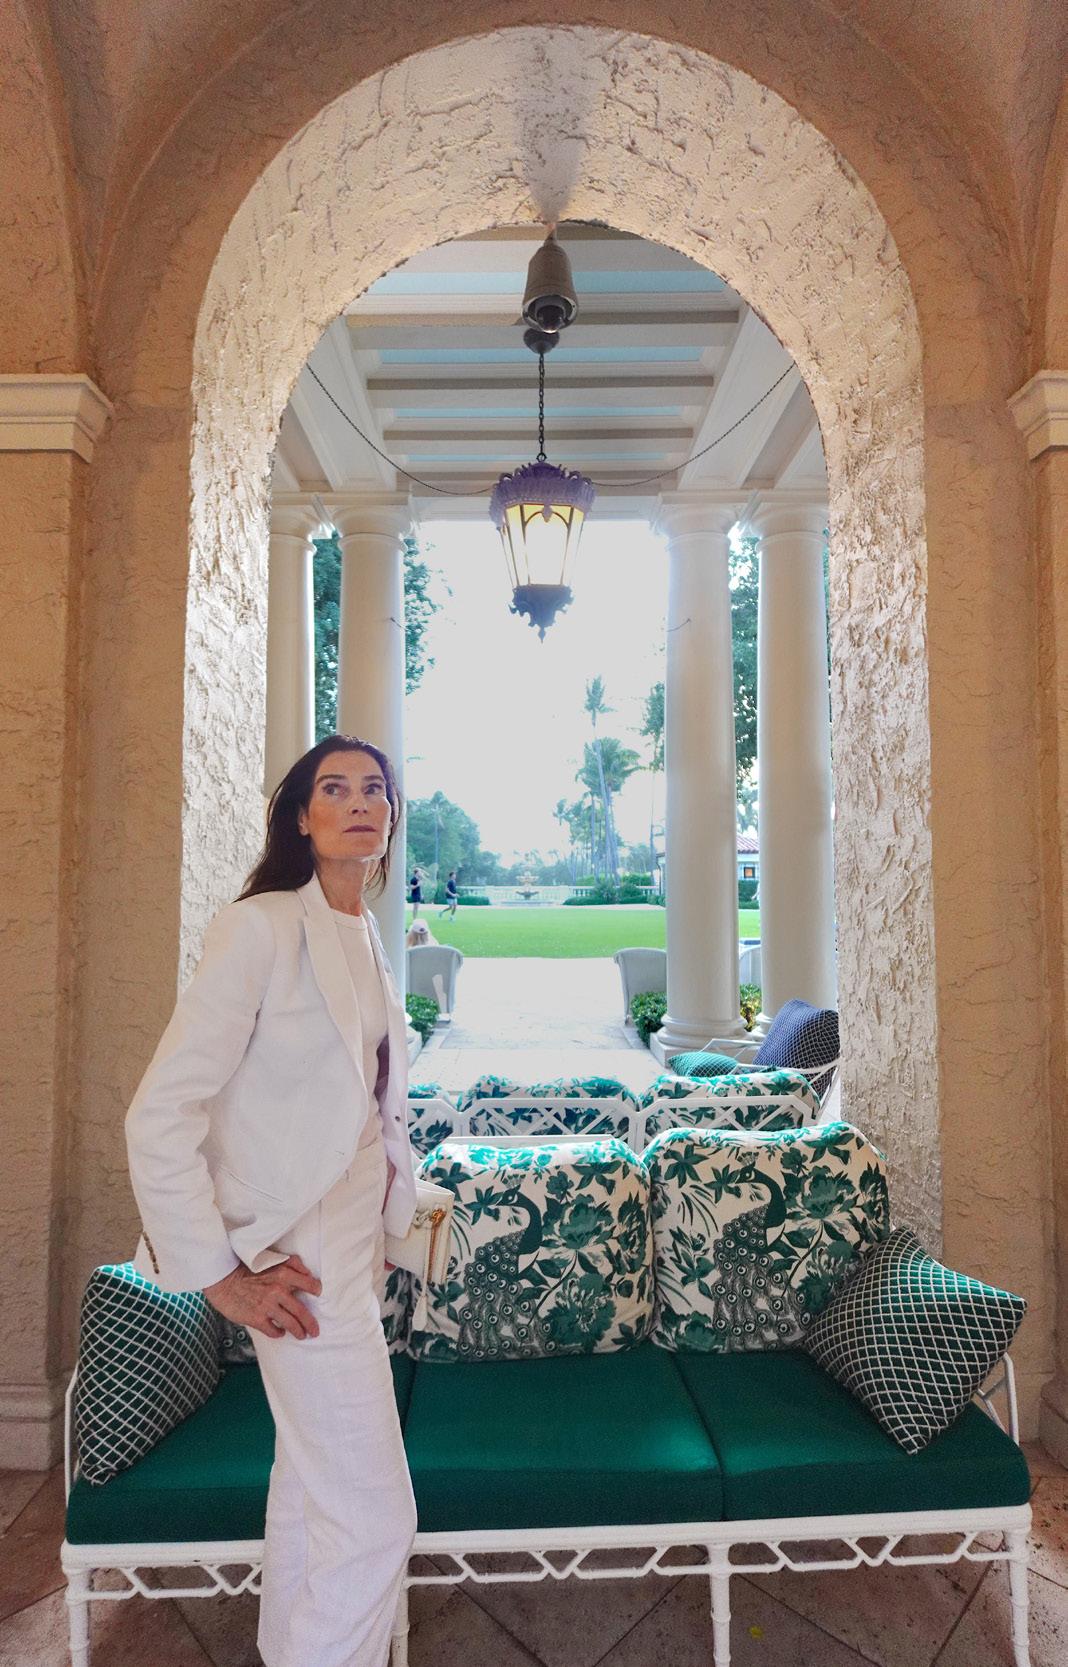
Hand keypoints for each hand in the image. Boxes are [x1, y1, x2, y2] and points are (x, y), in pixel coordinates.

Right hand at [205, 1254, 321, 1339]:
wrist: (224, 1280)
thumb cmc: (248, 1269)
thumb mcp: (272, 1260)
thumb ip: (292, 1264)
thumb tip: (308, 1273)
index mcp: (284, 1274)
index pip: (309, 1284)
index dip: (316, 1291)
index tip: (318, 1296)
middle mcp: (278, 1291)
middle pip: (302, 1311)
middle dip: (310, 1323)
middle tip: (315, 1330)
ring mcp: (267, 1306)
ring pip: (290, 1324)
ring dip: (298, 1331)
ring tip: (301, 1335)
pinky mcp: (257, 1318)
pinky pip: (273, 1330)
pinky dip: (279, 1333)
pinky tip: (280, 1332)